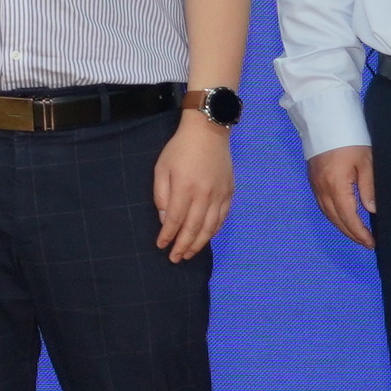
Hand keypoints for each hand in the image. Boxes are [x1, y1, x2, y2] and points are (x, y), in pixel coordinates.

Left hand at [153, 115, 235, 264]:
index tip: (161, 246)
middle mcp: (204, 195)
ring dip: (199, 243)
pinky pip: (222, 218)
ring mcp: (219, 195)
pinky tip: (206, 237)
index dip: (168, 236)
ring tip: (189, 254)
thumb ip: (162, 195)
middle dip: (183, 246)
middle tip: (175, 258)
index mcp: (185, 188)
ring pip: (210, 227)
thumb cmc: (180, 149)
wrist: (208, 132)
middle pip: (193, 228)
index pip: (175, 220)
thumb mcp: (162, 168)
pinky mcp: (229, 192)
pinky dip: (213, 231)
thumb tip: (165, 220)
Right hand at [307, 145, 376, 248]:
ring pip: (327, 213)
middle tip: (366, 243)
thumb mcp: (366, 162)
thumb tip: (371, 210)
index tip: (371, 242)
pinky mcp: (313, 180)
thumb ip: (368, 188)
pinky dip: (333, 215)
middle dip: (351, 233)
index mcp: (336, 186)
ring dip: (341, 226)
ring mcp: (315, 185)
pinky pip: (322, 205)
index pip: (348, 217)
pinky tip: (342, 217)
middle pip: (336, 219)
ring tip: (355, 234)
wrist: (325, 121)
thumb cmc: (350, 139)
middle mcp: (322, 189)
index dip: (359, 232)